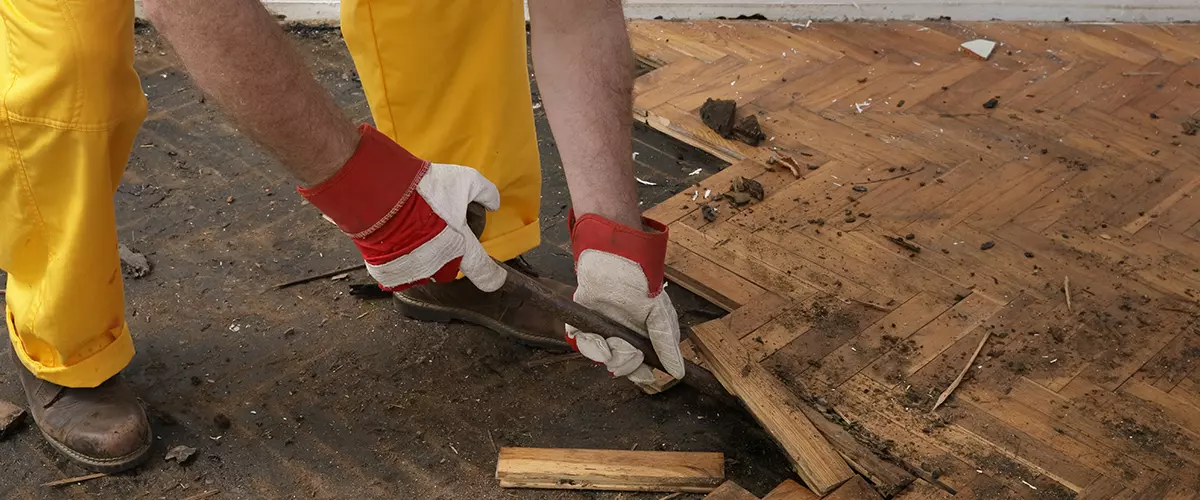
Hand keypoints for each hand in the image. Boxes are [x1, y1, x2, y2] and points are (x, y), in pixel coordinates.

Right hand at [298, 125, 505, 291]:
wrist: (381, 192)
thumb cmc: (424, 189)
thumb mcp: (465, 181)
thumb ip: (485, 192)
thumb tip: (494, 203)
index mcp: (459, 248)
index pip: (483, 271)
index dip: (492, 276)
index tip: (496, 279)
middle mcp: (438, 266)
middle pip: (450, 268)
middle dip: (448, 254)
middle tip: (437, 231)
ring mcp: (412, 271)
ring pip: (424, 271)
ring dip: (423, 258)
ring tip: (414, 234)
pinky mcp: (388, 273)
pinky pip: (399, 274)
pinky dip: (399, 262)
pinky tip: (396, 243)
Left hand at [566, 214, 684, 383]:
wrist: (612, 262)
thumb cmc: (639, 284)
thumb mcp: (658, 314)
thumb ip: (667, 343)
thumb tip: (679, 372)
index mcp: (641, 336)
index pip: (641, 365)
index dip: (640, 373)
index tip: (643, 373)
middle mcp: (621, 336)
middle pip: (621, 365)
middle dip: (623, 362)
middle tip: (625, 349)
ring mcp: (601, 331)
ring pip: (602, 357)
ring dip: (605, 351)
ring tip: (609, 339)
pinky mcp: (582, 325)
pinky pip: (582, 343)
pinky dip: (587, 342)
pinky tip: (594, 335)